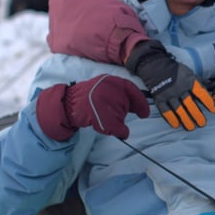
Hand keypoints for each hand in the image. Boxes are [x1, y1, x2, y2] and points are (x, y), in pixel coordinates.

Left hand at [36, 75, 150, 140]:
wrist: (70, 106)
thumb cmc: (94, 112)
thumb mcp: (111, 124)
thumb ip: (121, 129)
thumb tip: (124, 133)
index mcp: (120, 85)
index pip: (136, 94)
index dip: (142, 106)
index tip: (144, 115)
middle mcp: (112, 81)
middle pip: (127, 95)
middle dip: (130, 106)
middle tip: (131, 116)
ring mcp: (102, 83)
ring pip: (116, 95)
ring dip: (118, 106)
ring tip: (115, 117)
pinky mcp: (93, 87)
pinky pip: (106, 95)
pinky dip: (109, 104)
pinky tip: (106, 112)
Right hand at [126, 40, 214, 129]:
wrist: (156, 66)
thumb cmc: (176, 71)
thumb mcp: (190, 73)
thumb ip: (200, 82)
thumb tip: (213, 87)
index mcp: (189, 81)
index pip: (201, 93)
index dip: (208, 102)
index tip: (213, 110)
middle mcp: (180, 89)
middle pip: (190, 104)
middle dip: (197, 115)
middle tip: (202, 123)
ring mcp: (169, 94)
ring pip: (179, 110)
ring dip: (186, 120)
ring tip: (191, 128)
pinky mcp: (160, 99)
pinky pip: (165, 111)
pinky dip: (171, 119)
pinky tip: (176, 125)